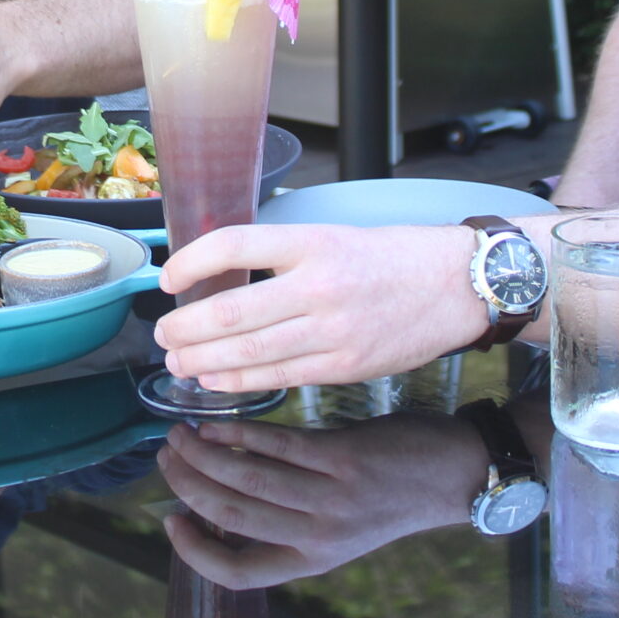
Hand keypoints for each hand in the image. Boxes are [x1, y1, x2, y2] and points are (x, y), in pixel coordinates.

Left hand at [153, 223, 488, 392]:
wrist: (456, 285)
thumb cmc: (394, 258)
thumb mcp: (335, 237)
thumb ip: (284, 257)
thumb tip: (223, 276)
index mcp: (313, 242)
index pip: (234, 245)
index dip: (191, 262)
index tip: (168, 276)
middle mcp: (319, 285)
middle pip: (232, 310)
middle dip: (186, 327)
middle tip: (162, 334)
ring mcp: (333, 330)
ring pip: (250, 352)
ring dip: (204, 361)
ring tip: (177, 362)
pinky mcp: (345, 366)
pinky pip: (280, 377)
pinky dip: (240, 381)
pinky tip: (216, 380)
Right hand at [160, 416, 487, 588]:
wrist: (452, 474)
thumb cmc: (387, 495)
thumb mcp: (337, 529)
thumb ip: (287, 521)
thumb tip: (221, 497)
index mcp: (313, 561)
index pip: (238, 574)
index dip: (195, 553)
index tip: (170, 521)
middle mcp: (319, 536)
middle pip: (232, 518)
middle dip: (187, 486)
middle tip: (164, 458)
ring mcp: (332, 497)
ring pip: (248, 479)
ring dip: (204, 455)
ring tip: (179, 434)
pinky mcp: (344, 458)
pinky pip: (277, 444)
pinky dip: (240, 433)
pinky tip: (219, 423)